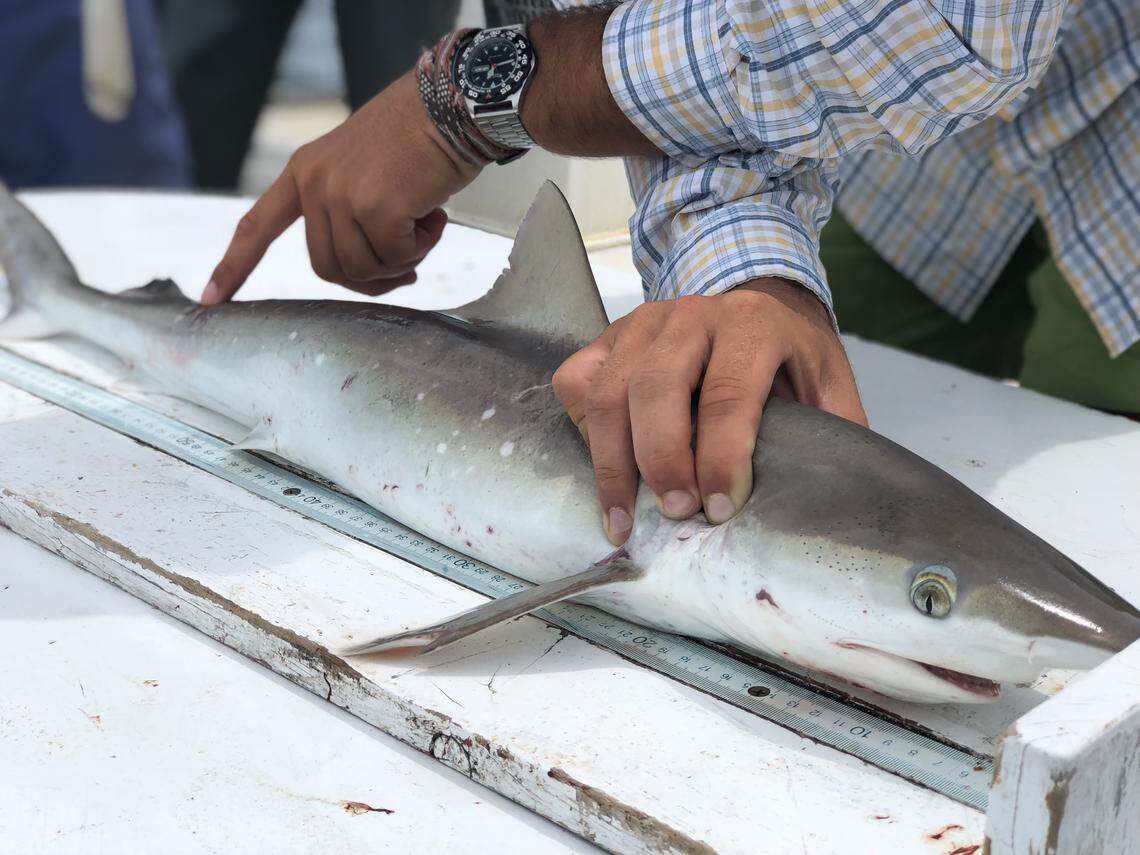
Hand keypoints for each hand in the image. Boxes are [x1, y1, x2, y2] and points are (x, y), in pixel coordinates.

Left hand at [202, 71, 480, 303]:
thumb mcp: (360, 169)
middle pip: (327, 267)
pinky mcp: (376, 208)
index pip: (258, 226)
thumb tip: (364, 270)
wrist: (448, 104)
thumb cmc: (415, 138)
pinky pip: (398, 258)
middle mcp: (314, 184)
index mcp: (303, 172)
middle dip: (371, 276)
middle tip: (409, 259)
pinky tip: (435, 216)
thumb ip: (346, 211)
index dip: (234, 266)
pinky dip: (423, 247)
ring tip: (424, 224)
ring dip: (403, 260)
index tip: (211, 299)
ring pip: (364, 269)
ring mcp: (342, 195)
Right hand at [552, 278, 866, 545]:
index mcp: (752, 323)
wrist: (758, 306)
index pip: (727, 393)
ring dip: (612, 463)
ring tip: (625, 519)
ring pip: (607, 392)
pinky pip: (576, 382)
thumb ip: (834, 433)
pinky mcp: (608, 337)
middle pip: (656, 388)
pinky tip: (605, 468)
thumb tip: (830, 500)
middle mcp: (691, 313)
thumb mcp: (828, 385)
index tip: (721, 508)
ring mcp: (641, 322)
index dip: (720, 457)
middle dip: (661, 459)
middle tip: (675, 513)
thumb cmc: (790, 359)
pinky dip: (580, 430)